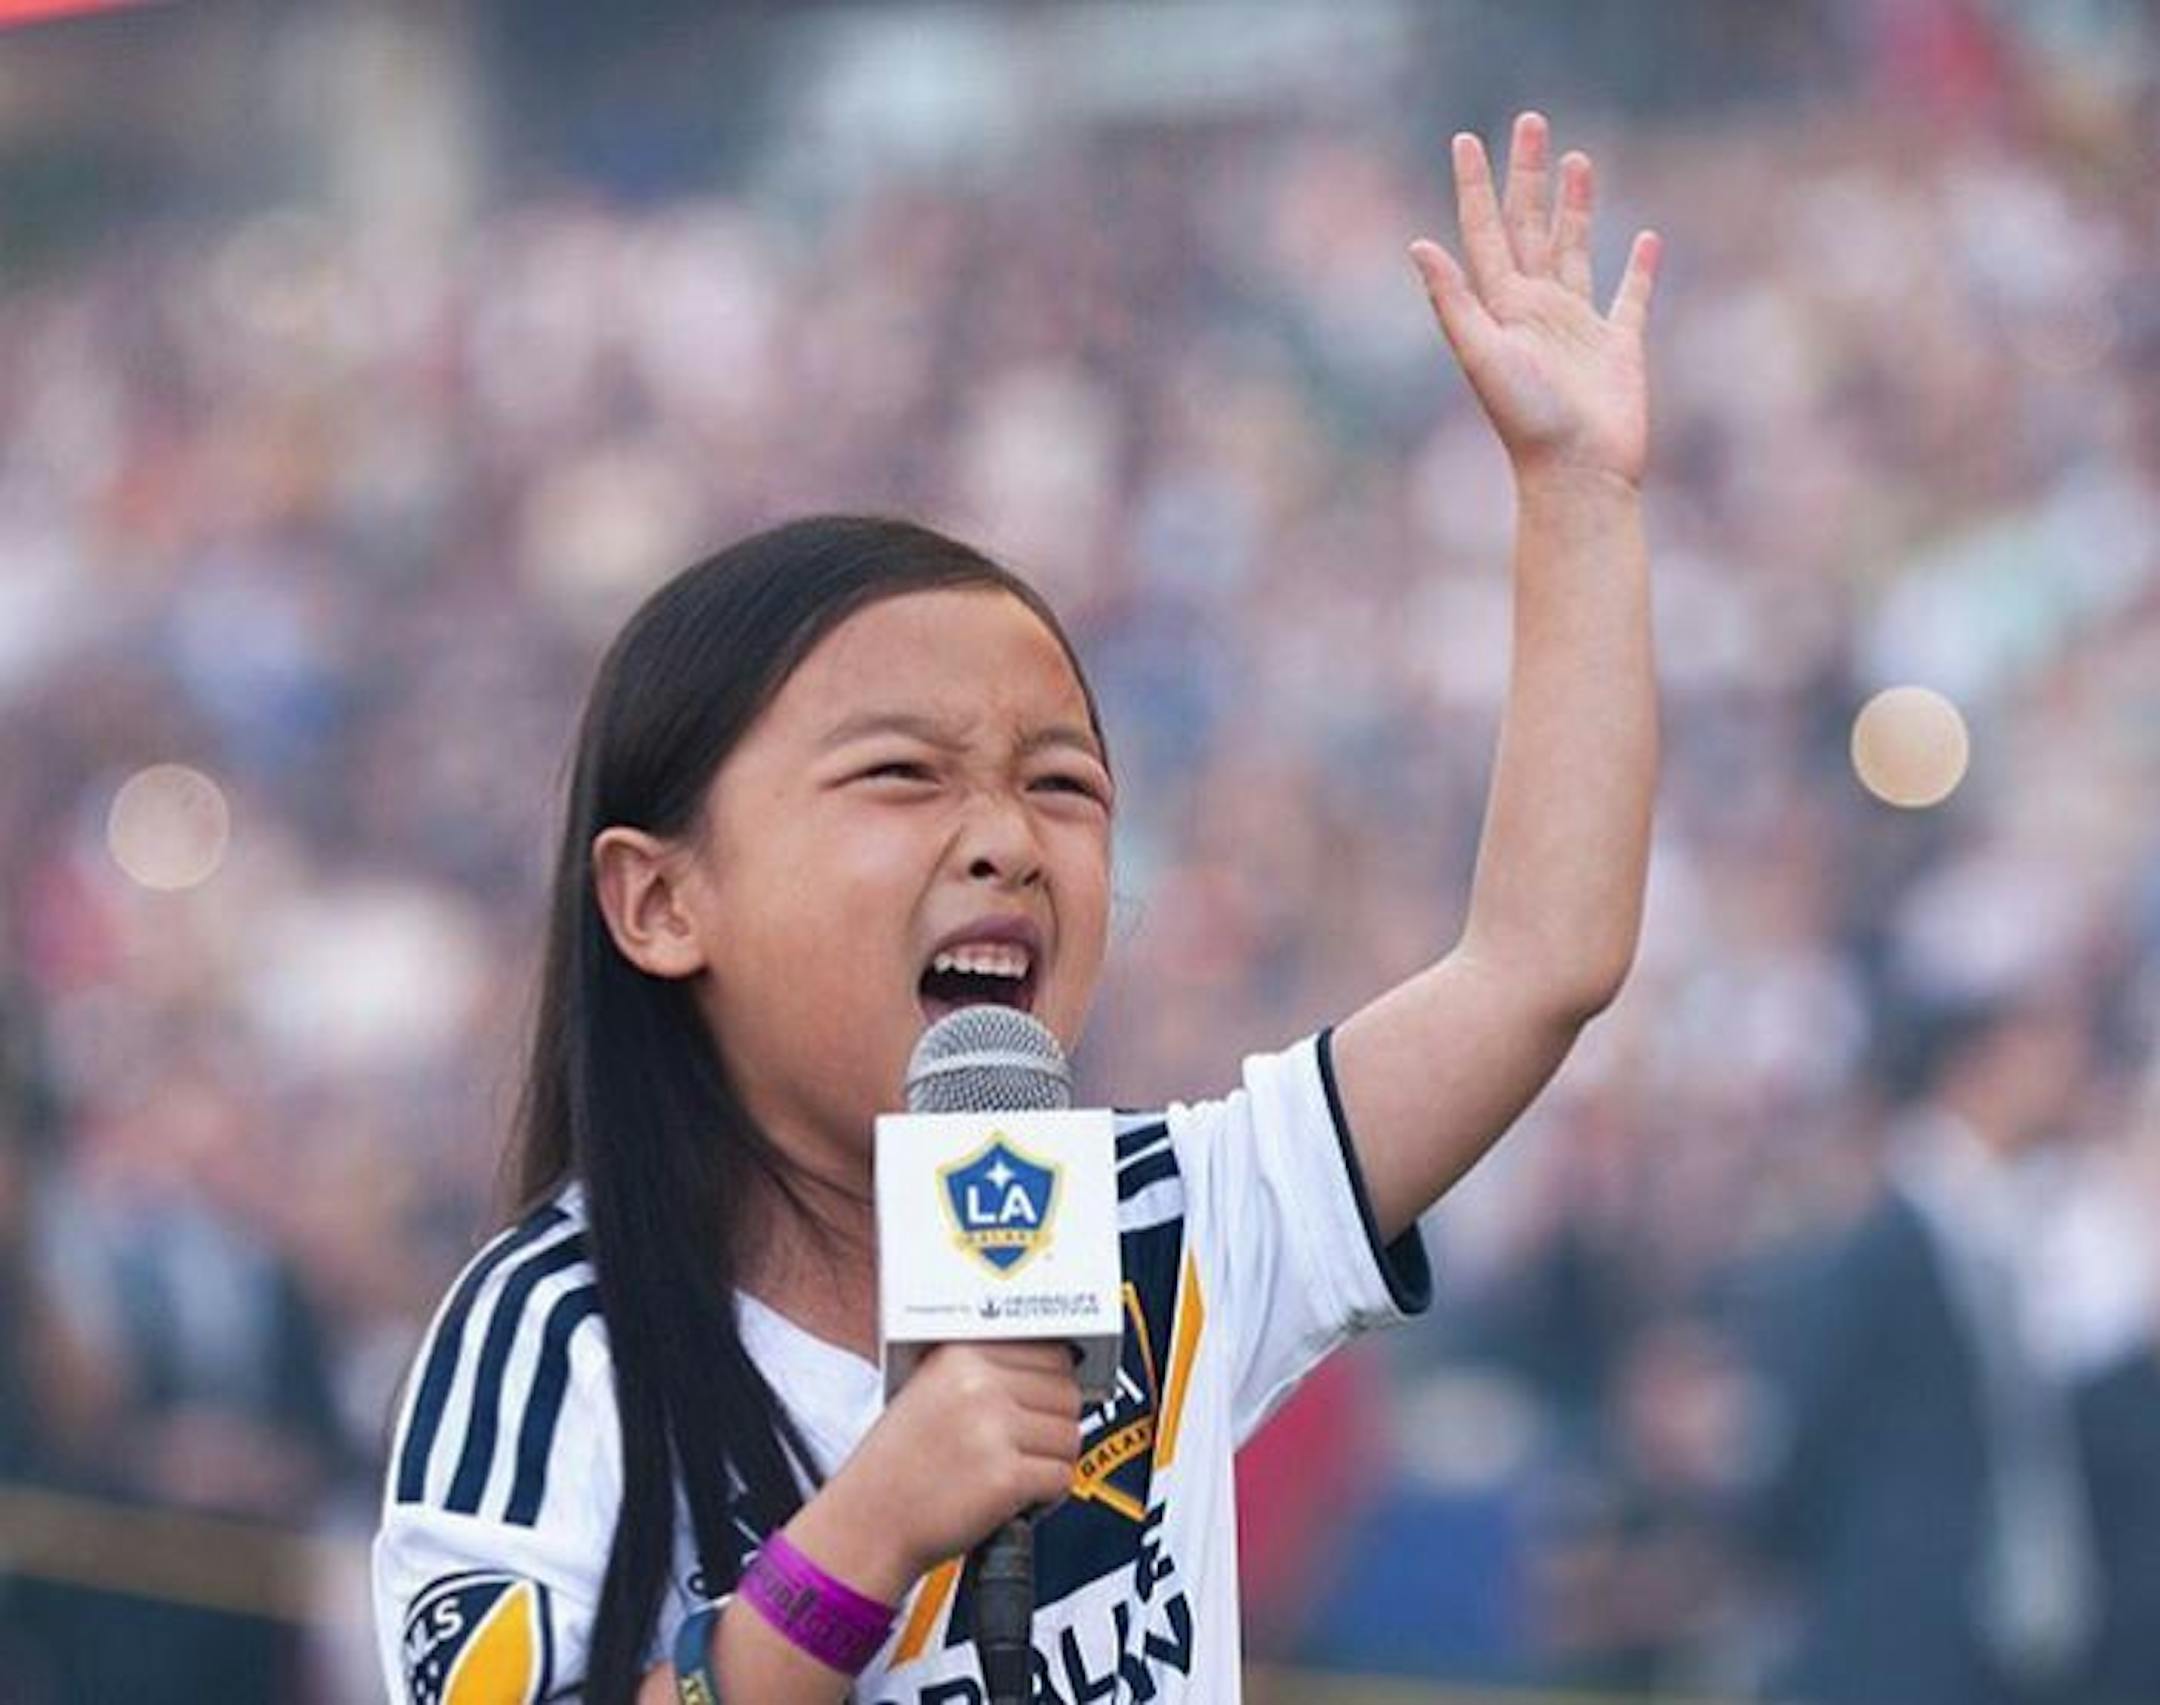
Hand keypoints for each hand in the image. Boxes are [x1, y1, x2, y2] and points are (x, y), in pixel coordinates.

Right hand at [805, 1341, 1082, 1598]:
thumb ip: (984, 1373)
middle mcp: (978, 1385)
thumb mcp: (928, 1391)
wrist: (866, 1525)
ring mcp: (992, 1429)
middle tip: (1025, 1447)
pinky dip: (1047, 1497)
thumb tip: (1053, 1367)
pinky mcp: (1005, 1477)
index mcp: (960, 1355)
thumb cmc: (896, 1467)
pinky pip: (1061, 1477)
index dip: (1050, 1384)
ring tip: (1015, 1473)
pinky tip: (1015, 1499)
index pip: (1049, 1350)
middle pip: (1066, 1392)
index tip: (1042, 1402)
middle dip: (1053, 1424)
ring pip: (1070, 1436)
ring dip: (1051, 1461)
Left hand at [1409, 111, 1658, 487]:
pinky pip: (1630, 298)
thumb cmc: (1528, 421)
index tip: (1465, 141)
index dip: (1475, 187)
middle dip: (1528, 176)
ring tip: (1577, 160)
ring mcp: (1577, 327)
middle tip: (1530, 121)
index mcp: (1501, 307)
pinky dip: (1639, 270)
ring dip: (1575, 207)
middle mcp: (1536, 310)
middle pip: (1530, 227)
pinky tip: (1647, 240)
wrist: (1577, 474)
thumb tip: (1417, 244)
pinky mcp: (1618, 347)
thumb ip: (1453, 301)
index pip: (1484, 233)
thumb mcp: (1482, 356)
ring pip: (1575, 250)